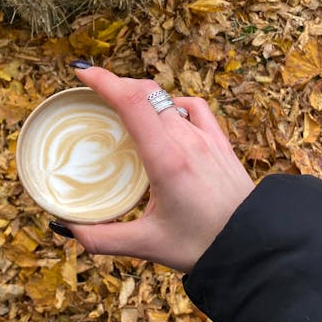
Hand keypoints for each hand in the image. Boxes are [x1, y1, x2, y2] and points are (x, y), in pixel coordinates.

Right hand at [60, 66, 254, 272]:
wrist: (253, 247)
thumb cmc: (203, 245)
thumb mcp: (148, 245)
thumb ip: (104, 238)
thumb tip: (68, 229)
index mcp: (166, 159)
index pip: (132, 103)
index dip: (105, 81)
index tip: (82, 74)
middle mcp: (186, 140)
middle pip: (145, 94)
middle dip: (115, 85)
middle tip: (90, 91)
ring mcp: (205, 137)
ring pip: (166, 99)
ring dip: (139, 95)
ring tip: (120, 103)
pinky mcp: (219, 141)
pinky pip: (192, 107)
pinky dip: (172, 103)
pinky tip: (164, 116)